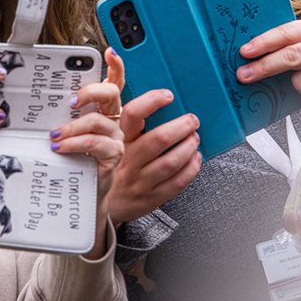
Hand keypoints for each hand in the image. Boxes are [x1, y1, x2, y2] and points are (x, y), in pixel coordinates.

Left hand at [50, 48, 125, 196]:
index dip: (115, 66)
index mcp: (102, 108)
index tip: (109, 52)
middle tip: (71, 101)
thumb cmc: (72, 157)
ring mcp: (115, 136)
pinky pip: (95, 142)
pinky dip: (75, 143)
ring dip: (72, 126)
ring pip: (97, 120)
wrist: (80, 191)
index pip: (114, 82)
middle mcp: (112, 119)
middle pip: (111, 94)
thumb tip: (38, 100)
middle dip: (90, 92)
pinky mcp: (113, 154)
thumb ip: (59, 115)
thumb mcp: (64, 130)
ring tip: (55, 135)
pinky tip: (62, 147)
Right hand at [105, 89, 200, 225]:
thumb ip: (130, 123)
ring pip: (170, 162)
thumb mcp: (112, 142)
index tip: (167, 95)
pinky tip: (194, 159)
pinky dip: (191, 169)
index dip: (151, 102)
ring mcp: (140, 180)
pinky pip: (176, 183)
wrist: (105, 205)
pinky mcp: (152, 197)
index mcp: (119, 141)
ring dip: (188, 147)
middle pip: (158, 139)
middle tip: (192, 120)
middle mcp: (129, 160)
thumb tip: (155, 98)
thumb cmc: (113, 167)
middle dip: (181, 126)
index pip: (132, 115)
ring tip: (194, 139)